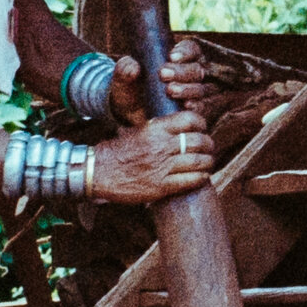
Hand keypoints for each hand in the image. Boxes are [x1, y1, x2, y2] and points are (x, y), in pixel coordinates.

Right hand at [91, 110, 213, 204]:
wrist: (97, 172)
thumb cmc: (116, 151)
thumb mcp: (137, 130)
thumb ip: (158, 127)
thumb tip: (178, 125)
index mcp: (155, 128)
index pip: (190, 119)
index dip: (201, 123)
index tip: (202, 128)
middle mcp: (161, 146)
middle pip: (199, 141)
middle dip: (208, 144)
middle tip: (208, 148)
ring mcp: (162, 167)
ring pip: (199, 161)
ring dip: (208, 162)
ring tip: (207, 163)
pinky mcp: (161, 186)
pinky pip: (191, 180)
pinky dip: (201, 178)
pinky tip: (202, 176)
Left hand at [106, 39, 213, 125]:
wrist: (131, 117)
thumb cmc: (131, 92)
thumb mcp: (123, 80)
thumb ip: (124, 69)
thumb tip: (133, 67)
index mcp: (180, 59)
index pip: (191, 50)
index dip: (185, 52)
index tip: (171, 57)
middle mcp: (193, 74)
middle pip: (198, 69)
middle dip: (182, 72)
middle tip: (164, 74)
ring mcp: (199, 93)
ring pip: (204, 88)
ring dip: (189, 89)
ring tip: (172, 91)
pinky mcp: (201, 111)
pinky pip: (208, 107)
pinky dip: (199, 105)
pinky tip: (187, 106)